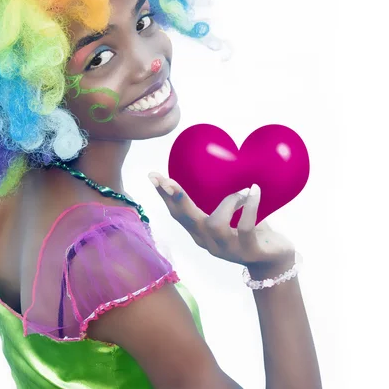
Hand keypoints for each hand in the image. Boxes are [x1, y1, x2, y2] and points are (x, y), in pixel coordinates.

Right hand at [148, 172, 295, 270]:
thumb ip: (219, 200)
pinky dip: (249, 207)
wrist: (274, 261)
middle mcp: (209, 242)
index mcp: (200, 232)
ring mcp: (227, 249)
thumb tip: (215, 167)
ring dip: (228, 202)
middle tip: (166, 180)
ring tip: (243, 191)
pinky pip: (245, 227)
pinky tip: (254, 192)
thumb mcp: (230, 215)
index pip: (177, 213)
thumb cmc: (251, 230)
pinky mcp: (248, 251)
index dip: (164, 195)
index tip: (153, 176)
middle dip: (176, 198)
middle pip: (187, 220)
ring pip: (216, 224)